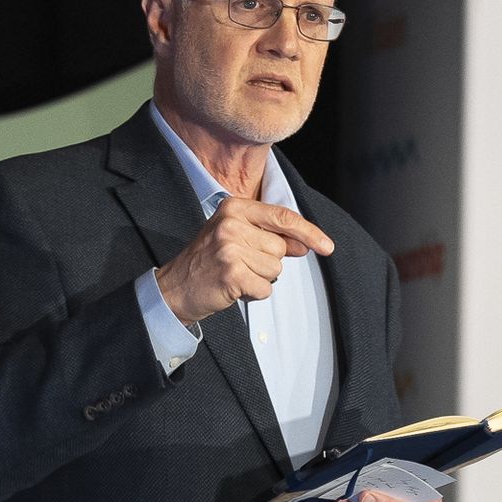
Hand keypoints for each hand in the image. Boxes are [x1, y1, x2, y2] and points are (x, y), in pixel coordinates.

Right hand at [155, 198, 333, 324]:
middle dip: (267, 262)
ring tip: (234, 275)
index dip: (308, 232)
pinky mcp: (231, 273)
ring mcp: (229, 247)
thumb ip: (271, 236)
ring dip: (259, 279)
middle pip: (279, 247)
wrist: (175, 288)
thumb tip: (306, 243)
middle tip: (240, 264)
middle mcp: (231, 223)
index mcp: (234, 207)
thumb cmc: (209, 261)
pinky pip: (264, 288)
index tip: (327, 246)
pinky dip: (253, 294)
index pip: (282, 216)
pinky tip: (233, 288)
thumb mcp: (237, 237)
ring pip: (275, 269)